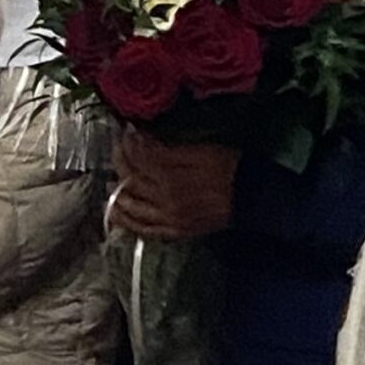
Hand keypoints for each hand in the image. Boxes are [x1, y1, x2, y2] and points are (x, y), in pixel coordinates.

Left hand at [112, 131, 238, 239]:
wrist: (254, 197)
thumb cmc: (229, 168)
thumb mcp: (200, 150)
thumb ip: (167, 148)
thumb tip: (141, 138)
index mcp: (173, 177)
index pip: (139, 159)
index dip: (129, 144)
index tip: (127, 133)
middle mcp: (166, 200)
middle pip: (132, 181)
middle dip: (120, 162)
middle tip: (118, 150)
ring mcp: (169, 219)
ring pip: (132, 207)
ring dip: (117, 193)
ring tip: (110, 182)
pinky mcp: (175, 231)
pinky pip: (145, 230)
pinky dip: (128, 222)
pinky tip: (116, 213)